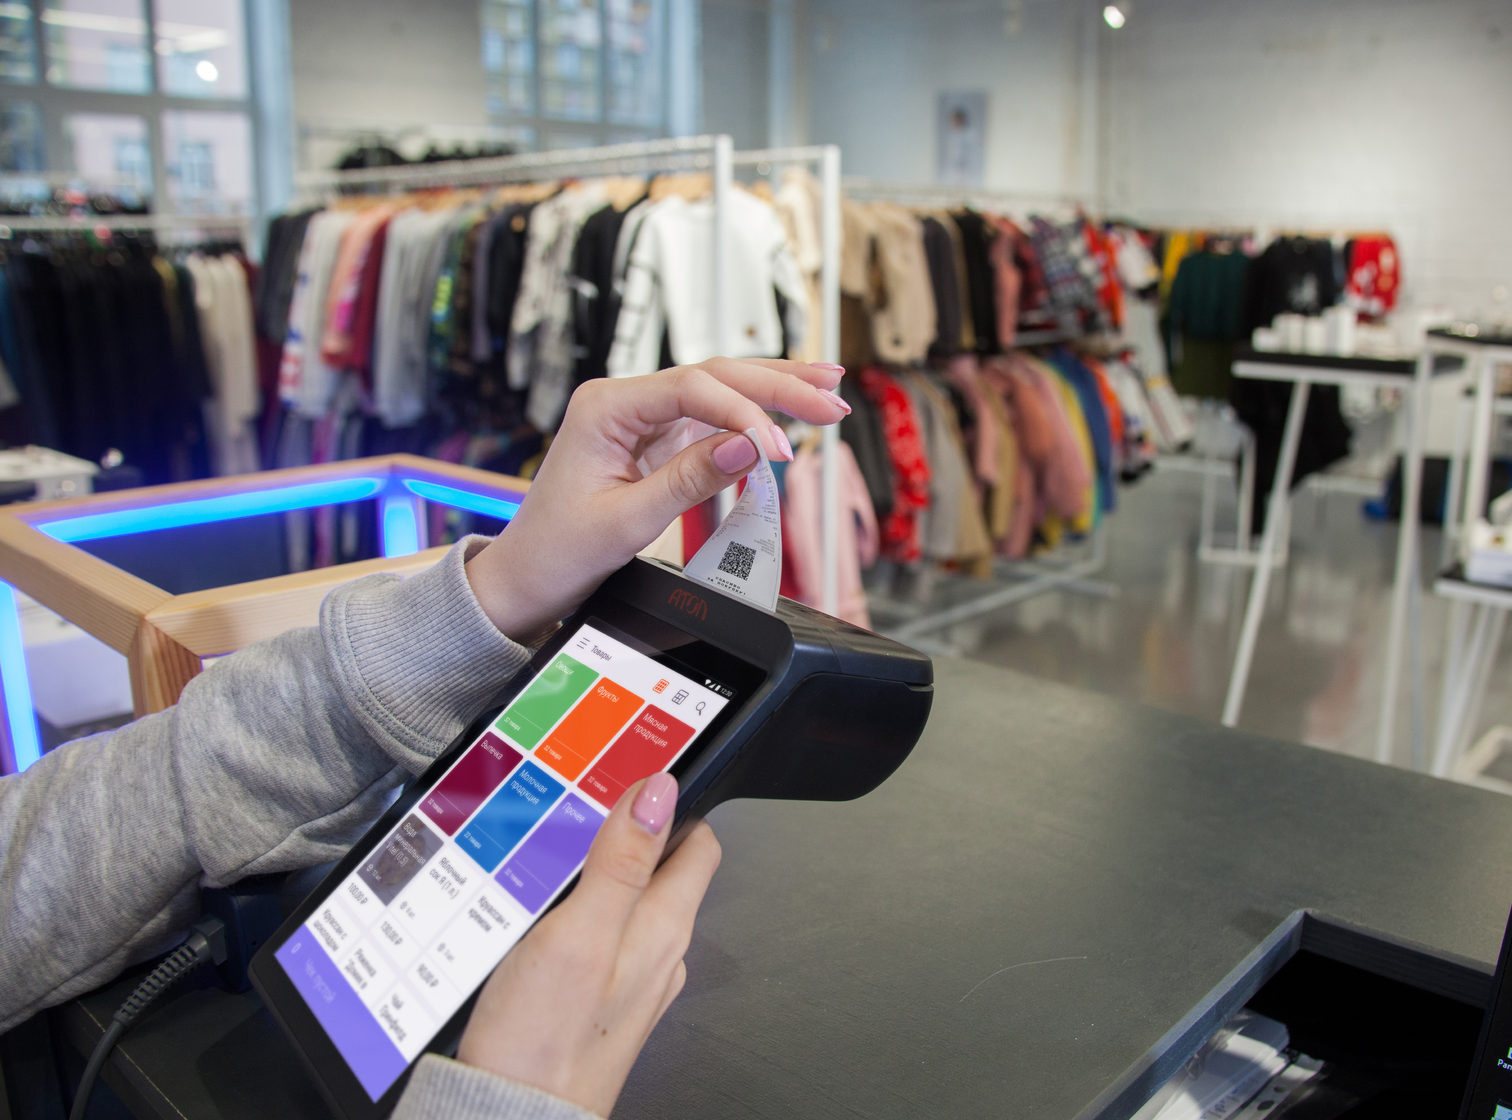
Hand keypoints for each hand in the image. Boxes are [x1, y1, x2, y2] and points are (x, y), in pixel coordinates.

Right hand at [456, 774, 720, 1115]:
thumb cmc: (544, 1042)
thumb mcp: (581, 932)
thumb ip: (622, 861)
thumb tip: (659, 791)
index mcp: (664, 928)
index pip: (697, 844)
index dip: (675, 802)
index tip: (643, 771)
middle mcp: (658, 954)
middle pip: (661, 869)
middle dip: (631, 829)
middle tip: (591, 799)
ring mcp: (628, 980)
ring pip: (627, 902)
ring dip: (600, 867)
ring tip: (560, 844)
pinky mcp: (594, 1001)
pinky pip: (599, 936)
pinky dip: (578, 907)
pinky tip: (542, 906)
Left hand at [465, 357, 847, 642]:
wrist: (528, 577)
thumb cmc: (559, 549)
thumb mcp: (626, 520)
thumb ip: (689, 479)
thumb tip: (747, 447)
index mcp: (605, 406)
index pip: (691, 389)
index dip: (743, 413)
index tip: (778, 446)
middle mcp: (624, 401)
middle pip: (714, 376)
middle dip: (777, 386)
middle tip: (831, 399)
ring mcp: (643, 418)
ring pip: (719, 390)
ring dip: (774, 390)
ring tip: (826, 388)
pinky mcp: (657, 440)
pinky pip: (713, 419)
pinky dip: (753, 417)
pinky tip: (788, 409)